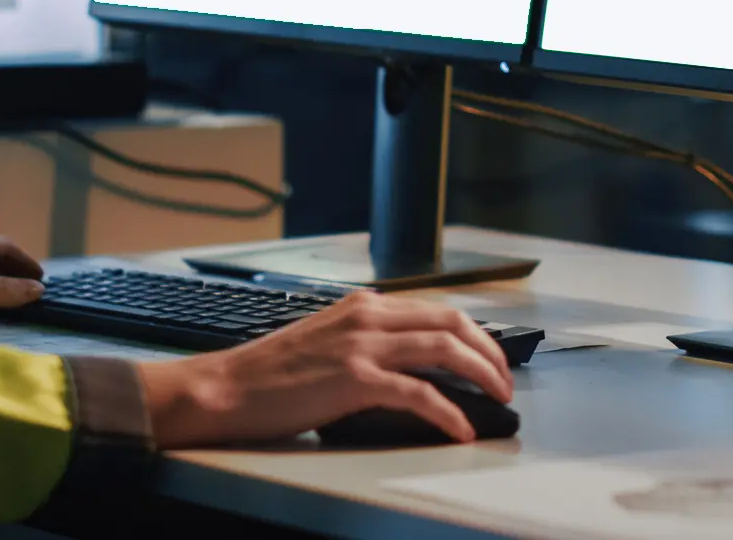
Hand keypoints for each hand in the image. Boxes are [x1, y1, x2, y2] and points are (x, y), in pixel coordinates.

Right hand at [135, 291, 512, 446]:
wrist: (227, 388)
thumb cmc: (270, 374)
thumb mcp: (327, 340)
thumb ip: (366, 341)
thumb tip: (408, 363)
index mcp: (363, 305)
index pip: (437, 309)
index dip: (473, 334)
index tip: (490, 356)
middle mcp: (368, 317)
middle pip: (453, 323)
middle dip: (489, 351)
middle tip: (504, 380)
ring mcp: (363, 346)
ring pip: (446, 350)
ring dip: (482, 374)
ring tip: (497, 399)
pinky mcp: (356, 380)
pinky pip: (420, 393)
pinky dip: (448, 411)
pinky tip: (460, 428)